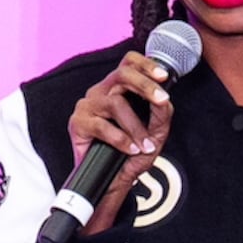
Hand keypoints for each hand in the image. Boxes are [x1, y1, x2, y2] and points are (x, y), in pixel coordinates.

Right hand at [65, 53, 175, 234]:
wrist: (112, 180)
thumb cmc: (131, 154)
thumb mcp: (155, 132)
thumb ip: (162, 114)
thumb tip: (165, 100)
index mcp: (118, 88)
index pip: (129, 62)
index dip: (146, 64)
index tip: (163, 76)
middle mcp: (101, 92)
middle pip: (122, 74)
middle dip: (145, 85)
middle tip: (162, 99)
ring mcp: (87, 106)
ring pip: (116, 103)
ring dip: (135, 126)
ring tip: (145, 145)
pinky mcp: (78, 123)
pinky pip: (103, 126)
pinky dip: (120, 139)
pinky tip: (130, 149)